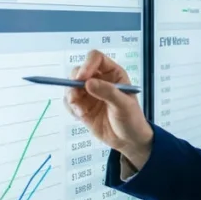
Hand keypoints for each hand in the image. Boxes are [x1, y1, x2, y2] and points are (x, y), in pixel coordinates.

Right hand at [64, 49, 152, 168]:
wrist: (128, 140)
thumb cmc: (131, 119)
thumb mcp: (123, 105)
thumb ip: (108, 92)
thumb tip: (88, 83)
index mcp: (113, 74)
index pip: (96, 58)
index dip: (87, 65)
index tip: (82, 79)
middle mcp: (99, 80)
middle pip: (78, 71)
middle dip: (73, 83)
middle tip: (76, 97)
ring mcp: (89, 93)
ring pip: (70, 86)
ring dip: (71, 97)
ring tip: (81, 112)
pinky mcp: (82, 106)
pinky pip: (68, 101)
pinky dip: (70, 107)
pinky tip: (81, 116)